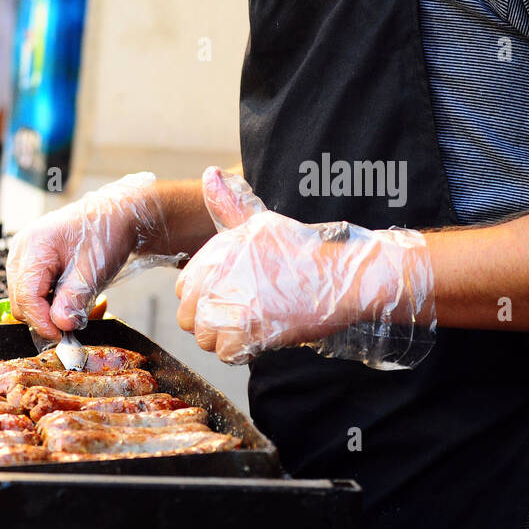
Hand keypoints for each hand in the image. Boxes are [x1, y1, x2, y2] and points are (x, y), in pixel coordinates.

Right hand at [7, 172, 163, 340]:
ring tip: (74, 305)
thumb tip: (60, 325)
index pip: (26, 296)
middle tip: (73, 322)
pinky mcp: (28, 263)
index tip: (61, 335)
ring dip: (46, 310)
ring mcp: (22, 256)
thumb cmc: (104, 234)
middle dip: (44, 317)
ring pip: (23, 299)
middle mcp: (20, 250)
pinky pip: (30, 292)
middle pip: (20, 300)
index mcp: (34, 246)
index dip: (41, 321)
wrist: (112, 217)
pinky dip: (47, 301)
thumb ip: (75, 298)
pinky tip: (67, 296)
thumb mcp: (93, 269)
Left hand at [175, 167, 435, 367]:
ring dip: (226, 339)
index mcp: (215, 252)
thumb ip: (229, 204)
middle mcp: (216, 277)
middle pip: (187, 317)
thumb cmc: (305, 250)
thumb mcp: (263, 222)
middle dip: (210, 322)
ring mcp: (229, 305)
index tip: (228, 298)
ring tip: (254, 325)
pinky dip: (243, 352)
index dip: (203, 298)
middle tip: (242, 317)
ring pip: (205, 338)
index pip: (183, 289)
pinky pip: (226, 354)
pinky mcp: (247, 331)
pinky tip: (262, 336)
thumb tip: (209, 174)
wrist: (345, 276)